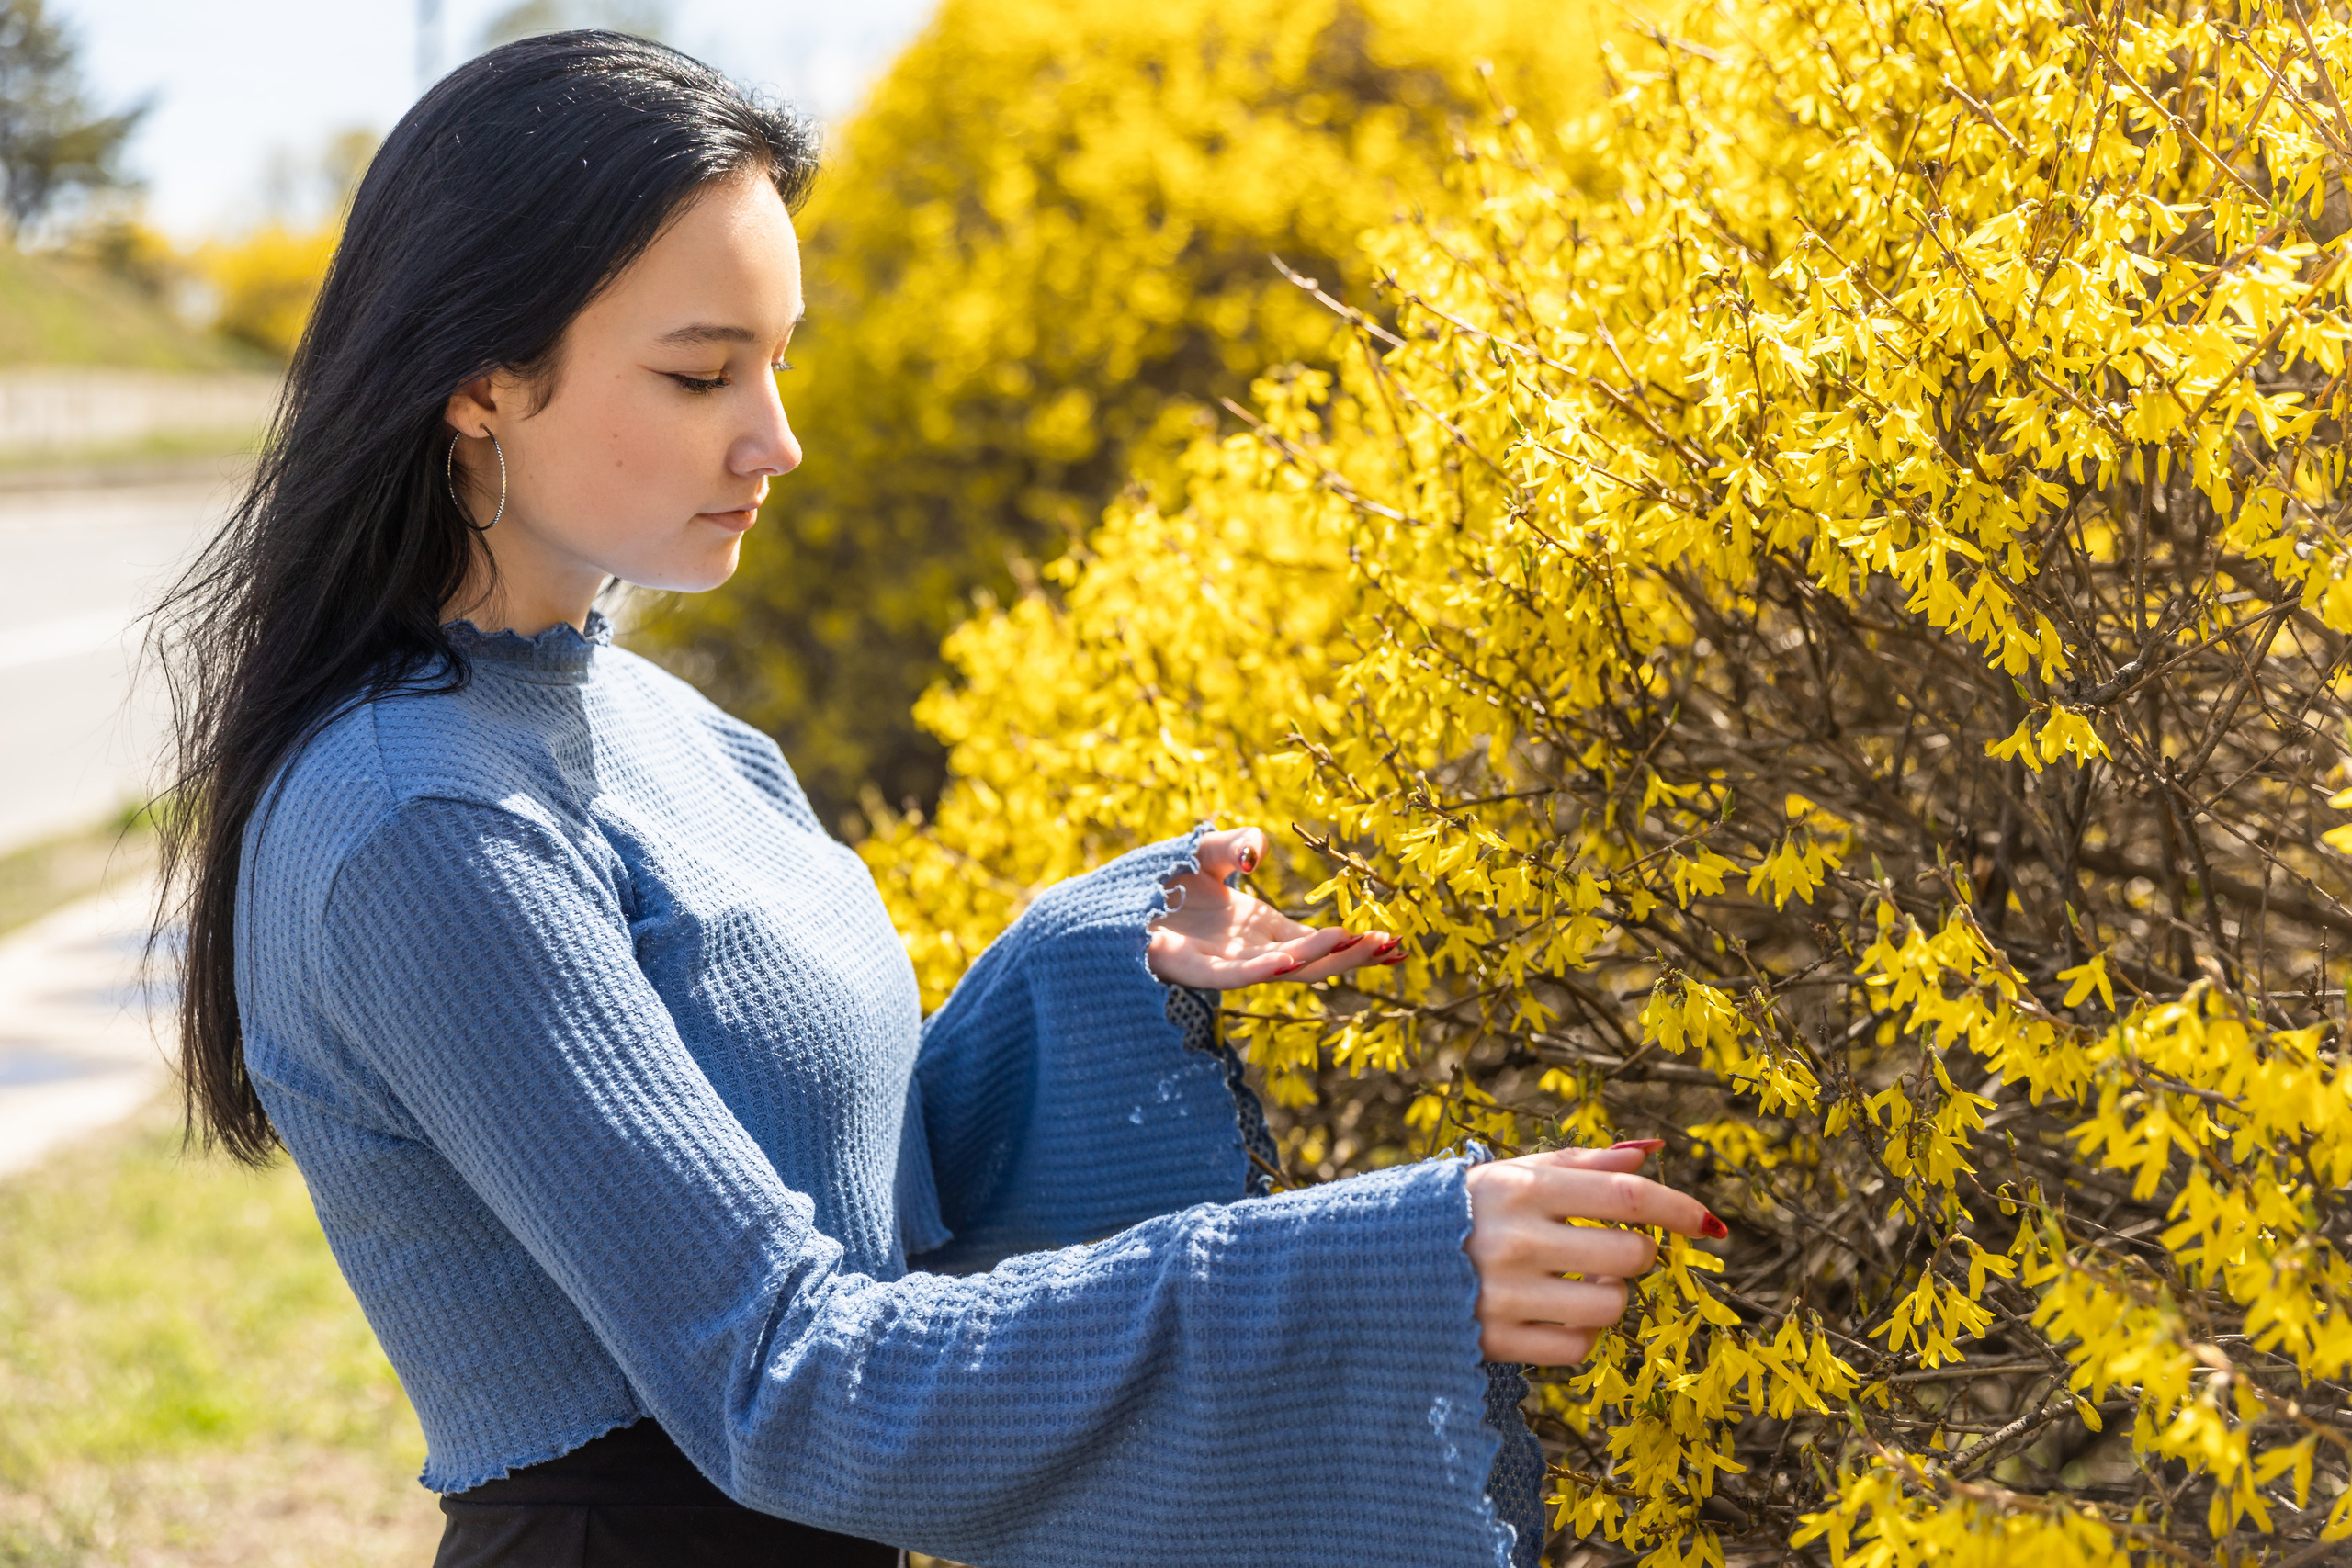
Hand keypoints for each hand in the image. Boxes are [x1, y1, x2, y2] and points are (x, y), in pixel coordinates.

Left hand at [1144, 826, 1400, 989]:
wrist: (1106, 905)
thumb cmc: (1155, 882)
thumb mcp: (1205, 852)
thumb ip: (1235, 842)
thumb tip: (1256, 853)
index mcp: (1258, 929)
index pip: (1317, 941)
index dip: (1354, 943)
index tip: (1394, 941)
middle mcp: (1248, 951)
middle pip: (1312, 960)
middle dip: (1353, 956)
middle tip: (1396, 948)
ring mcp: (1224, 964)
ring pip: (1282, 968)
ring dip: (1320, 959)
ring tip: (1359, 946)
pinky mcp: (1193, 971)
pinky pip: (1234, 976)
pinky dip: (1264, 969)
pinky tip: (1291, 961)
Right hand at [1463, 1141, 1723, 1363]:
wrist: (1377, 1261)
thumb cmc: (1464, 1210)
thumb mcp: (1512, 1174)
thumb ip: (1582, 1164)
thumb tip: (1651, 1154)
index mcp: (1522, 1187)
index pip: (1627, 1197)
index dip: (1678, 1209)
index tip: (1708, 1223)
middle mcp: (1517, 1239)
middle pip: (1631, 1255)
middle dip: (1639, 1254)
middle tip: (1614, 1251)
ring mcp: (1506, 1295)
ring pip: (1611, 1307)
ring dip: (1610, 1296)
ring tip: (1579, 1283)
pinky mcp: (1497, 1341)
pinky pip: (1578, 1348)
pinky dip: (1581, 1334)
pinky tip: (1556, 1314)